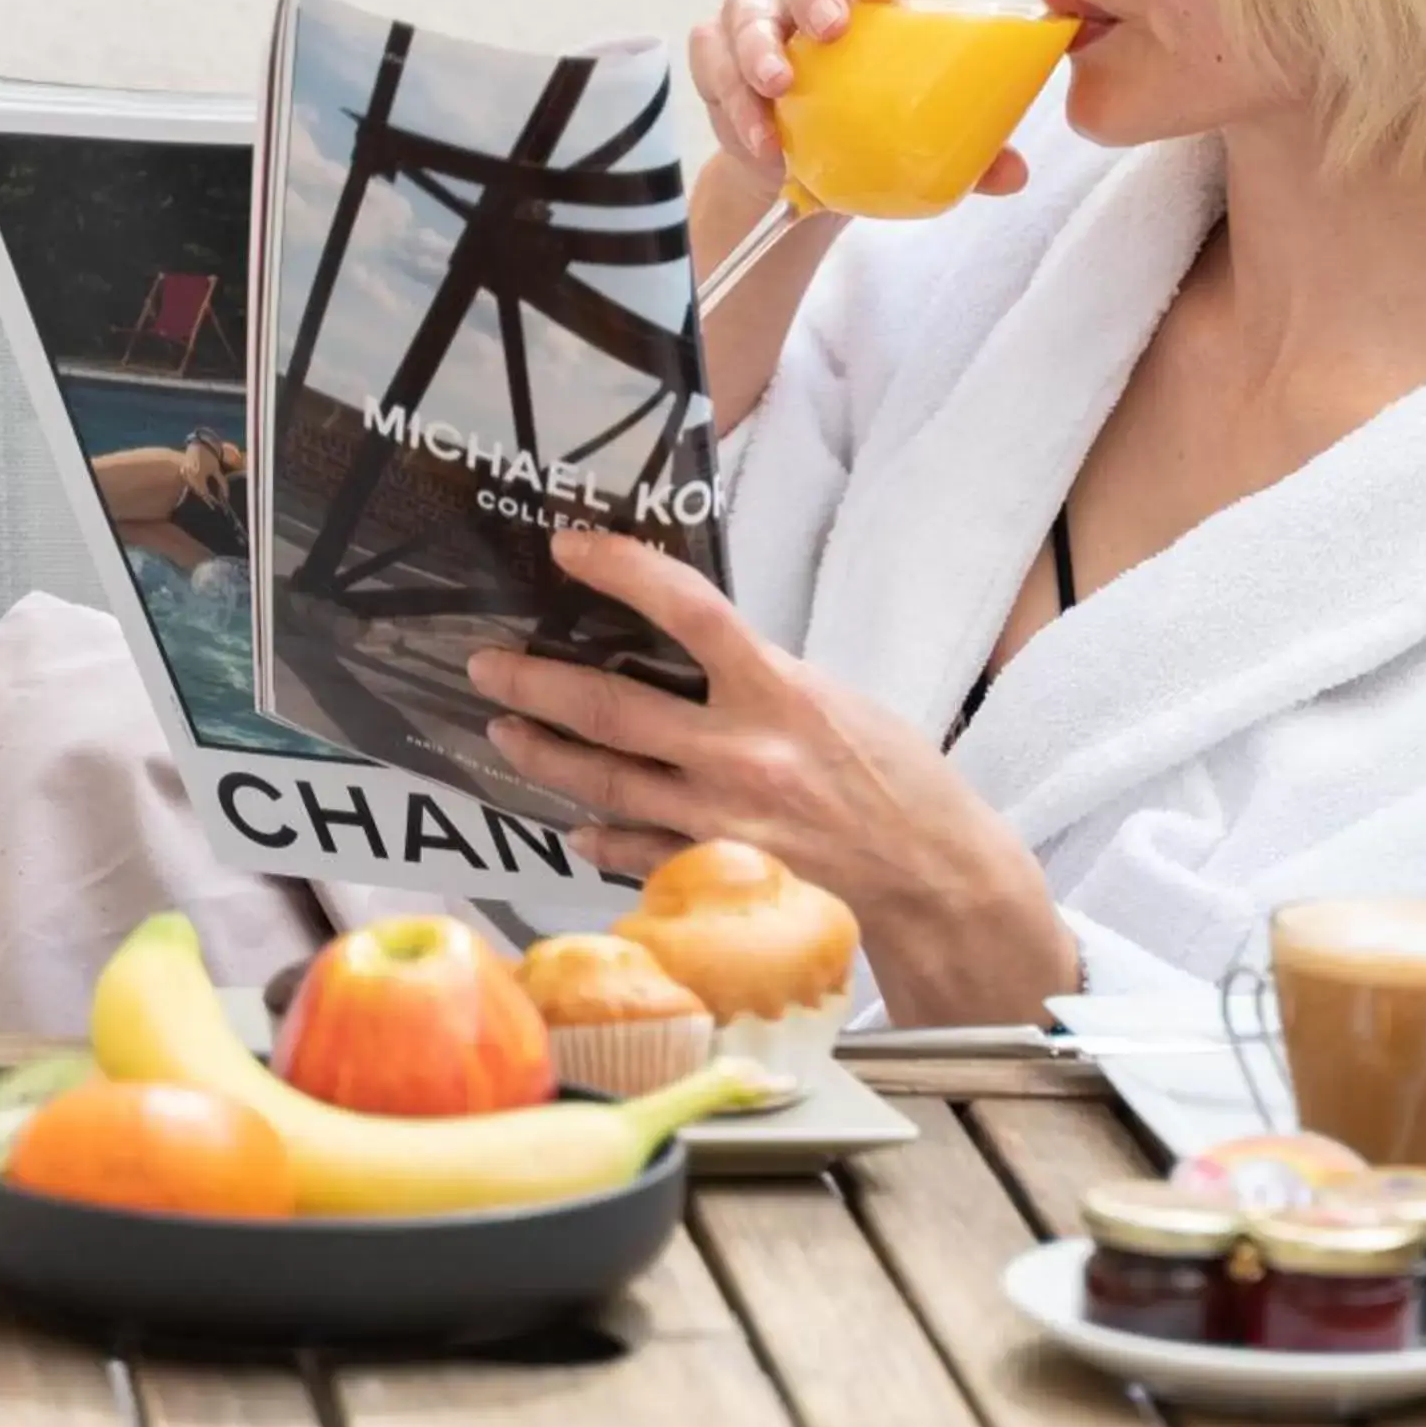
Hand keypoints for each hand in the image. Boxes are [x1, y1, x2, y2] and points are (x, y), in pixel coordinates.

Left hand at [465, 528, 1075, 1021]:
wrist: (937, 878)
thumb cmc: (903, 783)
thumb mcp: (838, 703)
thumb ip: (763, 685)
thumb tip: (695, 665)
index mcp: (781, 692)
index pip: (688, 609)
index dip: (623, 571)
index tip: (572, 548)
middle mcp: (741, 753)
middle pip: (612, 706)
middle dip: (536, 683)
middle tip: (488, 666)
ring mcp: (719, 820)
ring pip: (603, 781)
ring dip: (545, 754)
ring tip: (506, 733)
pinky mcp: (714, 875)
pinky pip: (632, 851)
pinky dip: (597, 835)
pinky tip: (574, 823)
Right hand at [686, 0, 1027, 199]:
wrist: (806, 178)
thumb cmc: (874, 131)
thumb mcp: (923, 140)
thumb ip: (969, 149)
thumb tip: (1013, 173)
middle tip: (831, 30)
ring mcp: (759, 25)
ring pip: (745, 7)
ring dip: (758, 45)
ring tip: (778, 87)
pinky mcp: (718, 64)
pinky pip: (711, 62)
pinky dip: (730, 97)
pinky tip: (759, 139)